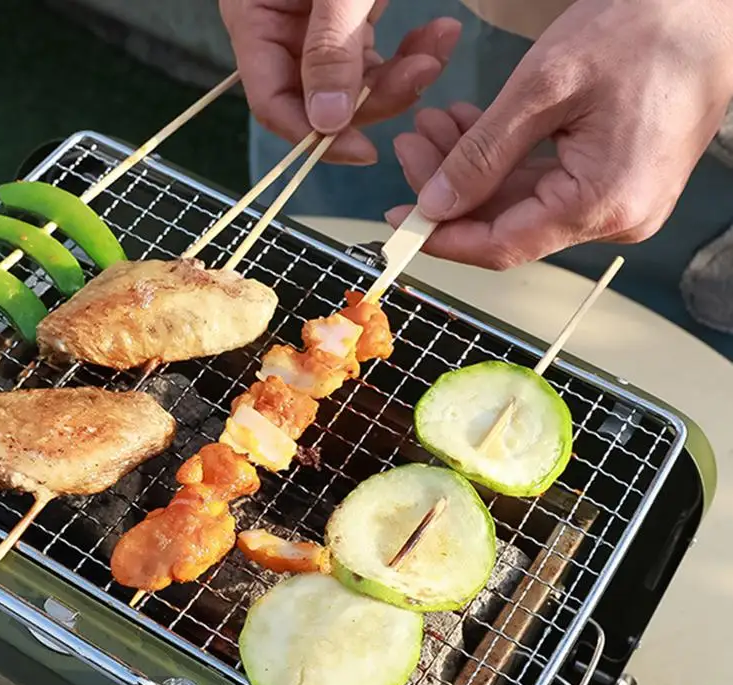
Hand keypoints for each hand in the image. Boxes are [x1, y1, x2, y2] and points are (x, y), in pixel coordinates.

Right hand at [219, 0, 461, 163]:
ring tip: (438, 45)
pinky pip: (375, 57)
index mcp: (254, 19)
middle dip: (376, 97)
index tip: (364, 149)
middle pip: (319, 100)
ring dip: (401, 76)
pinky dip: (408, 53)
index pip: (272, 103)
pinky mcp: (348, 18)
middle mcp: (279, 31)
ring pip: (353, 85)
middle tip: (423, 72)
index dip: (313, 135)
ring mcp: (313, 27)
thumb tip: (326, 124)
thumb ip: (331, 48)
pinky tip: (438, 34)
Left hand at [387, 0, 732, 267]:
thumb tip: (435, 205)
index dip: (443, 237)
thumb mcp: (546, 86)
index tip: (397, 220)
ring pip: (523, 204)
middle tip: (411, 143)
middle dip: (452, 188)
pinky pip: (549, 185)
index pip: (502, 246)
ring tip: (434, 125)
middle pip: (508, 225)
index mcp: (602, 204)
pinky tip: (472, 128)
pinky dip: (507, 161)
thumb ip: (483, 154)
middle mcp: (616, 218)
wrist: (713, 1)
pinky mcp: (620, 181)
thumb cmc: (644, 27)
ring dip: (475, 169)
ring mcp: (622, 203)